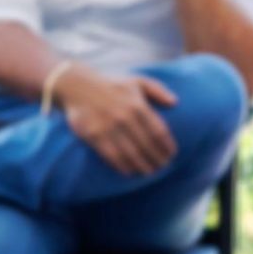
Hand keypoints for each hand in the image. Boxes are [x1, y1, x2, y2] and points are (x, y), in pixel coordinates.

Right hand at [56, 66, 178, 176]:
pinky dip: (122, 165)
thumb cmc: (112, 85)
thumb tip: (175, 102)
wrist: (77, 86)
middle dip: (157, 158)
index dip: (166, 145)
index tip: (172, 154)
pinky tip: (129, 171)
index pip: (158, 130)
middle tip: (163, 166)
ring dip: (142, 165)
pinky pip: (111, 155)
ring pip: (130, 152)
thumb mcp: (137, 81)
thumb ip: (158, 90)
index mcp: (137, 105)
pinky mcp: (93, 135)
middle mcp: (125, 117)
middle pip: (146, 144)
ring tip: (150, 172)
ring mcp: (108, 127)